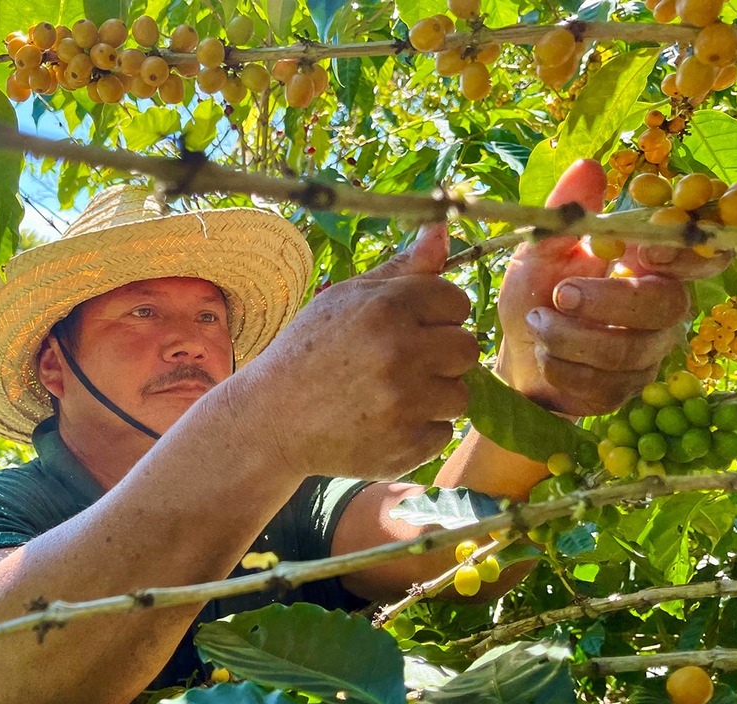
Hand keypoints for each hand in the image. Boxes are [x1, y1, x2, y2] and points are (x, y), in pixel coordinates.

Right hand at [237, 224, 480, 479]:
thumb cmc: (310, 351)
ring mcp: (404, 402)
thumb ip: (402, 268)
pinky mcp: (405, 446)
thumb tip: (443, 225)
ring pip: (460, 394)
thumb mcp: (346, 299)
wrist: (269, 419)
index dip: (434, 316)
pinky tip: (381, 422)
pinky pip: (442, 432)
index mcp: (386, 307)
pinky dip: (418, 431)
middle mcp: (399, 352)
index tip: (405, 329)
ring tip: (389, 394)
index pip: (456, 302)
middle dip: (440, 356)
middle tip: (398, 364)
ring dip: (433, 396)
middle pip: (467, 348)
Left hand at [497, 160, 690, 415]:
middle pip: (663, 305)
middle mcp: (661, 306)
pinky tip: (542, 354)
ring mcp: (647, 352)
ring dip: (569, 337)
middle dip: (607, 301)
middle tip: (560, 293)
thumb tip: (588, 166)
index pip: (693, 255)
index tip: (645, 253)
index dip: (681, 255)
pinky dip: (561, 368)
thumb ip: (564, 215)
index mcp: (647, 265)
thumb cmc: (535, 295)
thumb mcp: (539, 252)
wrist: (515, 355)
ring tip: (534, 322)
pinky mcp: (627, 389)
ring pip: (627, 350)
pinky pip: (604, 384)